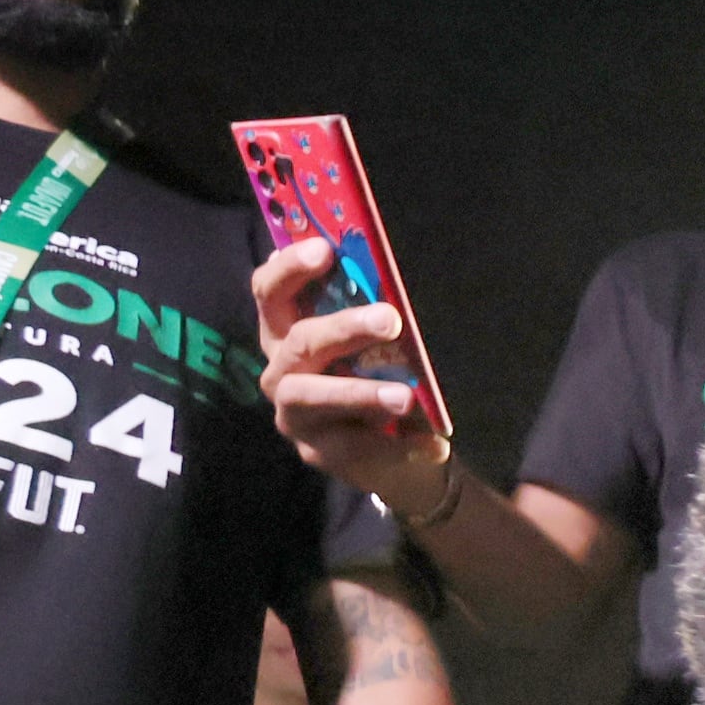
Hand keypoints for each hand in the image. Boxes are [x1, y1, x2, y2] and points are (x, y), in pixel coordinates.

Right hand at [255, 238, 452, 510]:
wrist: (392, 453)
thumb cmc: (374, 378)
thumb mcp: (370, 344)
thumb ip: (367, 311)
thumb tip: (383, 272)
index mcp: (286, 332)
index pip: (269, 292)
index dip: (290, 269)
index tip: (325, 250)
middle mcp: (282, 372)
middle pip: (300, 342)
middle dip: (344, 328)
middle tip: (391, 319)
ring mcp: (296, 417)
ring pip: (316, 398)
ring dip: (361, 393)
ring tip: (405, 397)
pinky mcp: (321, 454)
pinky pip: (357, 447)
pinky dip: (400, 445)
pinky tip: (435, 444)